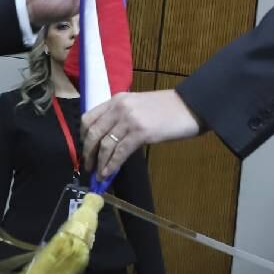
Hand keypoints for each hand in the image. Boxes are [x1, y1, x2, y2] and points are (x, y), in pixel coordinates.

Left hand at [82, 90, 201, 177]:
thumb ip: (121, 117)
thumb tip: (108, 140)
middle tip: (87, 167)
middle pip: (93, 133)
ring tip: (98, 174)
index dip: (83, 137)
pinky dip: (112, 165)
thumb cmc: (167, 108)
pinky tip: (109, 173)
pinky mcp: (141, 133)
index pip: (89, 117)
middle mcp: (119, 107)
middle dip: (87, 153)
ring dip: (99, 162)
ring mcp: (130, 120)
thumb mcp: (138, 106)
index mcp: (117, 100)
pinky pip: (120, 152)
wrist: (190, 106)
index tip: (85, 149)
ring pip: (105, 144)